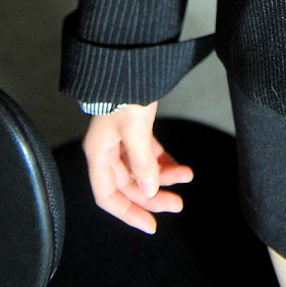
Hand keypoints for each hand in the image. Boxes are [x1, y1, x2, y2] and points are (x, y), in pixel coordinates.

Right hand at [81, 101, 194, 234]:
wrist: (130, 61)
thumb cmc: (125, 91)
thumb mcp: (134, 128)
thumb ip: (142, 161)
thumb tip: (150, 191)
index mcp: (98, 154)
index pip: (108, 196)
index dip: (128, 213)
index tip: (150, 225)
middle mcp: (108, 151)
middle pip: (129, 186)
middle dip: (154, 196)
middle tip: (178, 204)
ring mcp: (122, 141)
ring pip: (143, 171)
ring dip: (164, 177)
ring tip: (187, 177)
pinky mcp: (136, 130)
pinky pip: (150, 155)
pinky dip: (164, 162)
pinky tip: (181, 168)